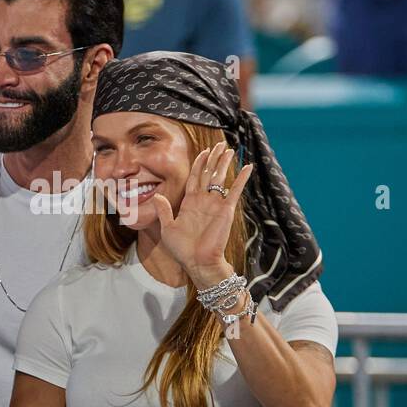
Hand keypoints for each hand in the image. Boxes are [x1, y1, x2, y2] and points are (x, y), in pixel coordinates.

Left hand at [150, 140, 252, 280]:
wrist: (197, 263)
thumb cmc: (182, 250)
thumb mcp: (168, 228)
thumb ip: (164, 210)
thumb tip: (158, 195)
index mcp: (190, 203)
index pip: (195, 178)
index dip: (199, 164)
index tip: (203, 152)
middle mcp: (204, 201)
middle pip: (209, 173)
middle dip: (214, 158)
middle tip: (219, 144)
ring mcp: (215, 204)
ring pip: (221, 178)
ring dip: (225, 163)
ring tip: (229, 149)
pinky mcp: (226, 210)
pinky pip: (235, 190)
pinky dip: (242, 178)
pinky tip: (248, 166)